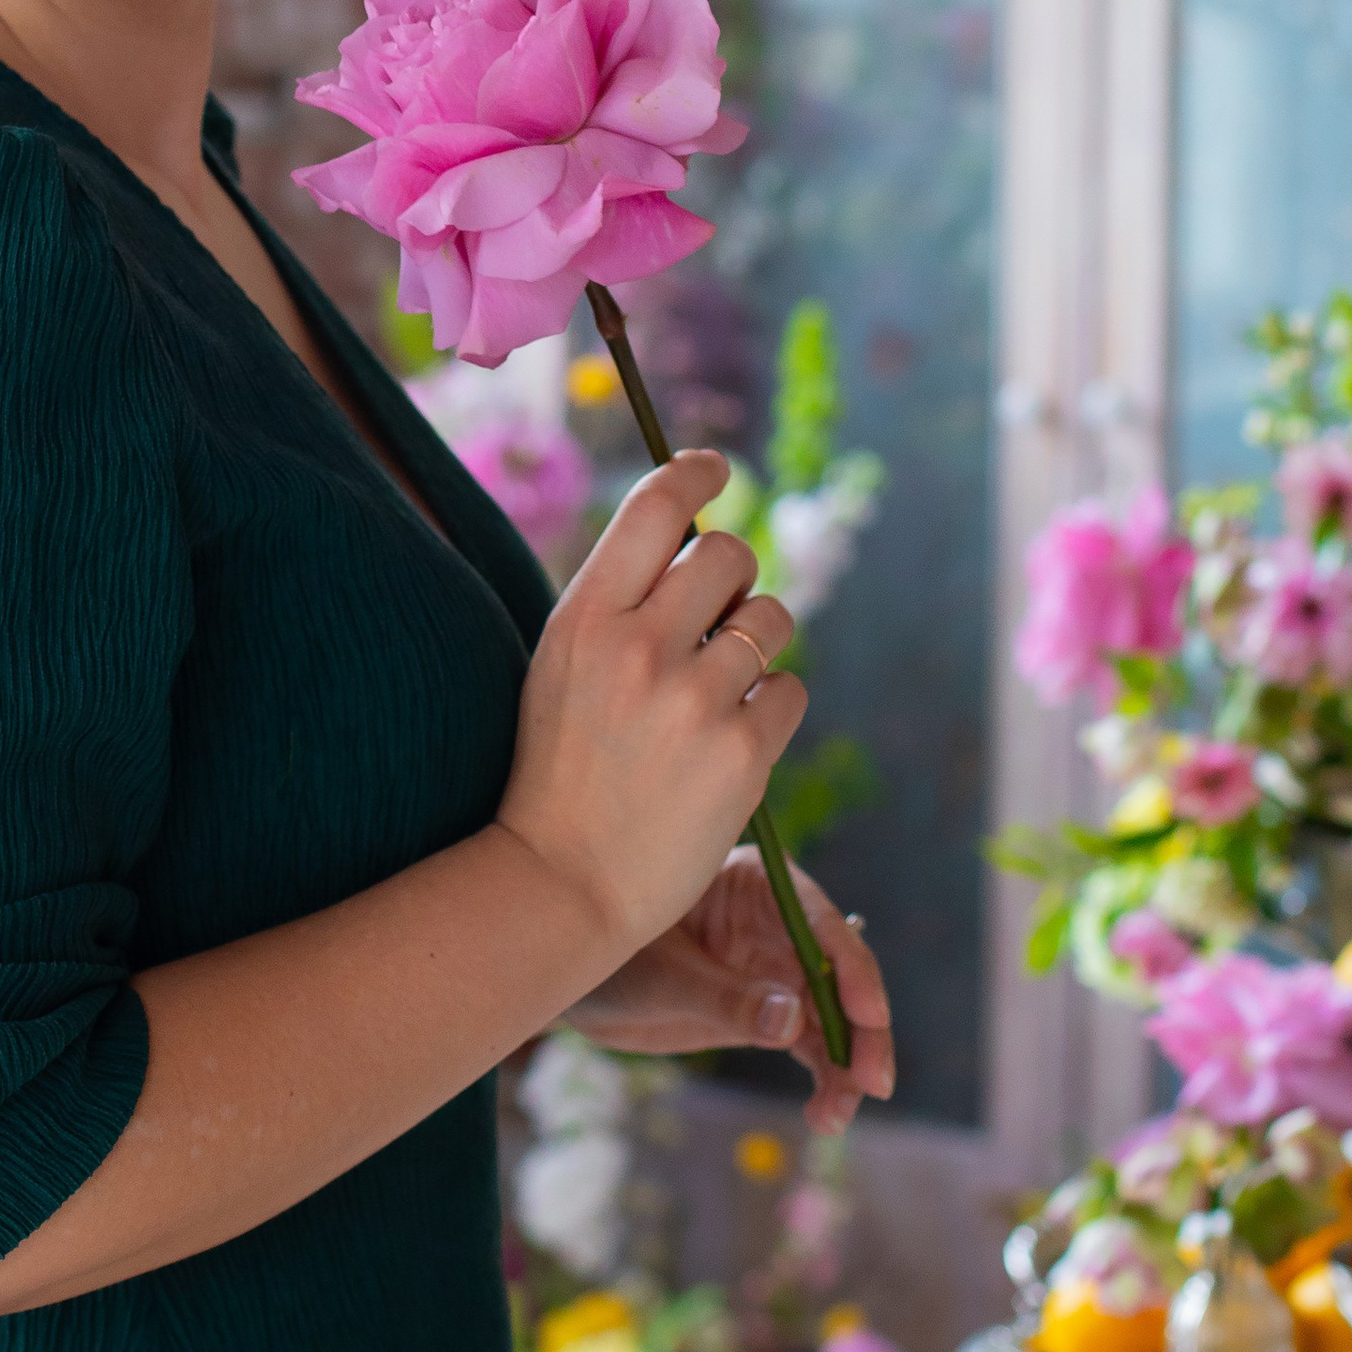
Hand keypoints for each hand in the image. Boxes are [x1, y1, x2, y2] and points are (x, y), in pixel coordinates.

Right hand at [494, 453, 807, 970]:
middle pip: (729, 556)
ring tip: (719, 692)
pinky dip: (770, 710)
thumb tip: (702, 542)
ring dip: (757, 645)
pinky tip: (730, 742)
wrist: (563, 881)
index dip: (697, 474)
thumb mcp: (562, 666)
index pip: (657, 506)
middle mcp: (640, 647)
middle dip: (733, 582)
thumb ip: (621, 603)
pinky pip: (790, 690)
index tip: (717, 470)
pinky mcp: (741, 753)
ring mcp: (694, 700)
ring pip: (770, 620)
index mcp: (585, 617)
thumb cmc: (562, 768)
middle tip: (715, 622)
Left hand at [563, 848, 894, 1131]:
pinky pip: (812, 1045)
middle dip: (861, 1030)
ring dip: (845, 1065)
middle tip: (871, 1083)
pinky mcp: (767, 1012)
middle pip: (840, 974)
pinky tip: (825, 1114)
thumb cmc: (608, 958)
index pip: (820, 923)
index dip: (851, 970)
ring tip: (835, 1116)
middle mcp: (777, 923)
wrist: (574, 987)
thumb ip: (725, 998)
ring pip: (833, 1017)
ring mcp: (776, 969)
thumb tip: (793, 1022)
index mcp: (755, 884)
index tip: (870, 1016)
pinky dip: (825, 1078)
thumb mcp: (661, 978)